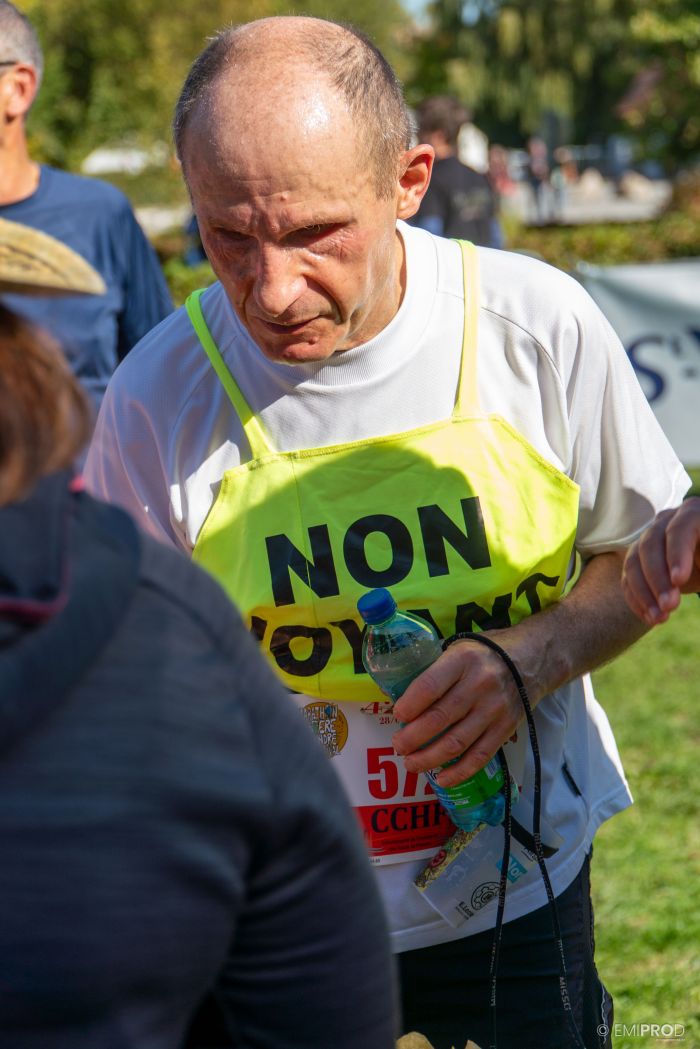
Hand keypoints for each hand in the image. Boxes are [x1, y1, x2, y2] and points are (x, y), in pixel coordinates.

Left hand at [391, 635, 524, 787]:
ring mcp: (494, 710)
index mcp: (463, 660)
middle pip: (440, 718)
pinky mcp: (505, 729)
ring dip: (429, 758)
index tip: (397, 715)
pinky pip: (479, 756)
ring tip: (410, 764)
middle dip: (412, 737)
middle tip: (398, 745)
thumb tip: (403, 698)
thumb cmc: (486, 653)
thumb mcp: (460, 649)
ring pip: (456, 742)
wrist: (533, 659)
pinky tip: (441, 778)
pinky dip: (459, 772)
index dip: (410, 705)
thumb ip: (436, 670)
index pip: (430, 686)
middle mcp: (479, 685)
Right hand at [622, 499, 699, 624]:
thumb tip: (686, 578)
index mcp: (693, 514)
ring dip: (643, 593)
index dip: (677, 554)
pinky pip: (628, 578)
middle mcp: (665, 521)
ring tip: (659, 618)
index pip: (679, 529)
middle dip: (657, 579)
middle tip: (670, 606)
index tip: (679, 581)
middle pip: (650, 545)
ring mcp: (647, 538)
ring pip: (633, 562)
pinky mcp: (637, 558)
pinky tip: (650, 617)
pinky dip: (636, 599)